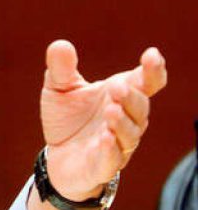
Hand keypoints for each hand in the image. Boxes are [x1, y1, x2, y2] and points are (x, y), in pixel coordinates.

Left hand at [40, 39, 167, 199]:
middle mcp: (127, 120)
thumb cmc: (67, 117)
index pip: (147, 83)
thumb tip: (60, 44)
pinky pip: (112, 158)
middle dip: (131, 97)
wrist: (57, 154)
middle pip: (140, 107)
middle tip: (117, 86)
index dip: (153, 70)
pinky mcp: (103, 165)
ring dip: (122, 122)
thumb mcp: (58, 89)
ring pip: (130, 133)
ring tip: (111, 109)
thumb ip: (61, 68)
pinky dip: (110, 149)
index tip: (151, 55)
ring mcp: (118, 144)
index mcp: (121, 96)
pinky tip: (105, 138)